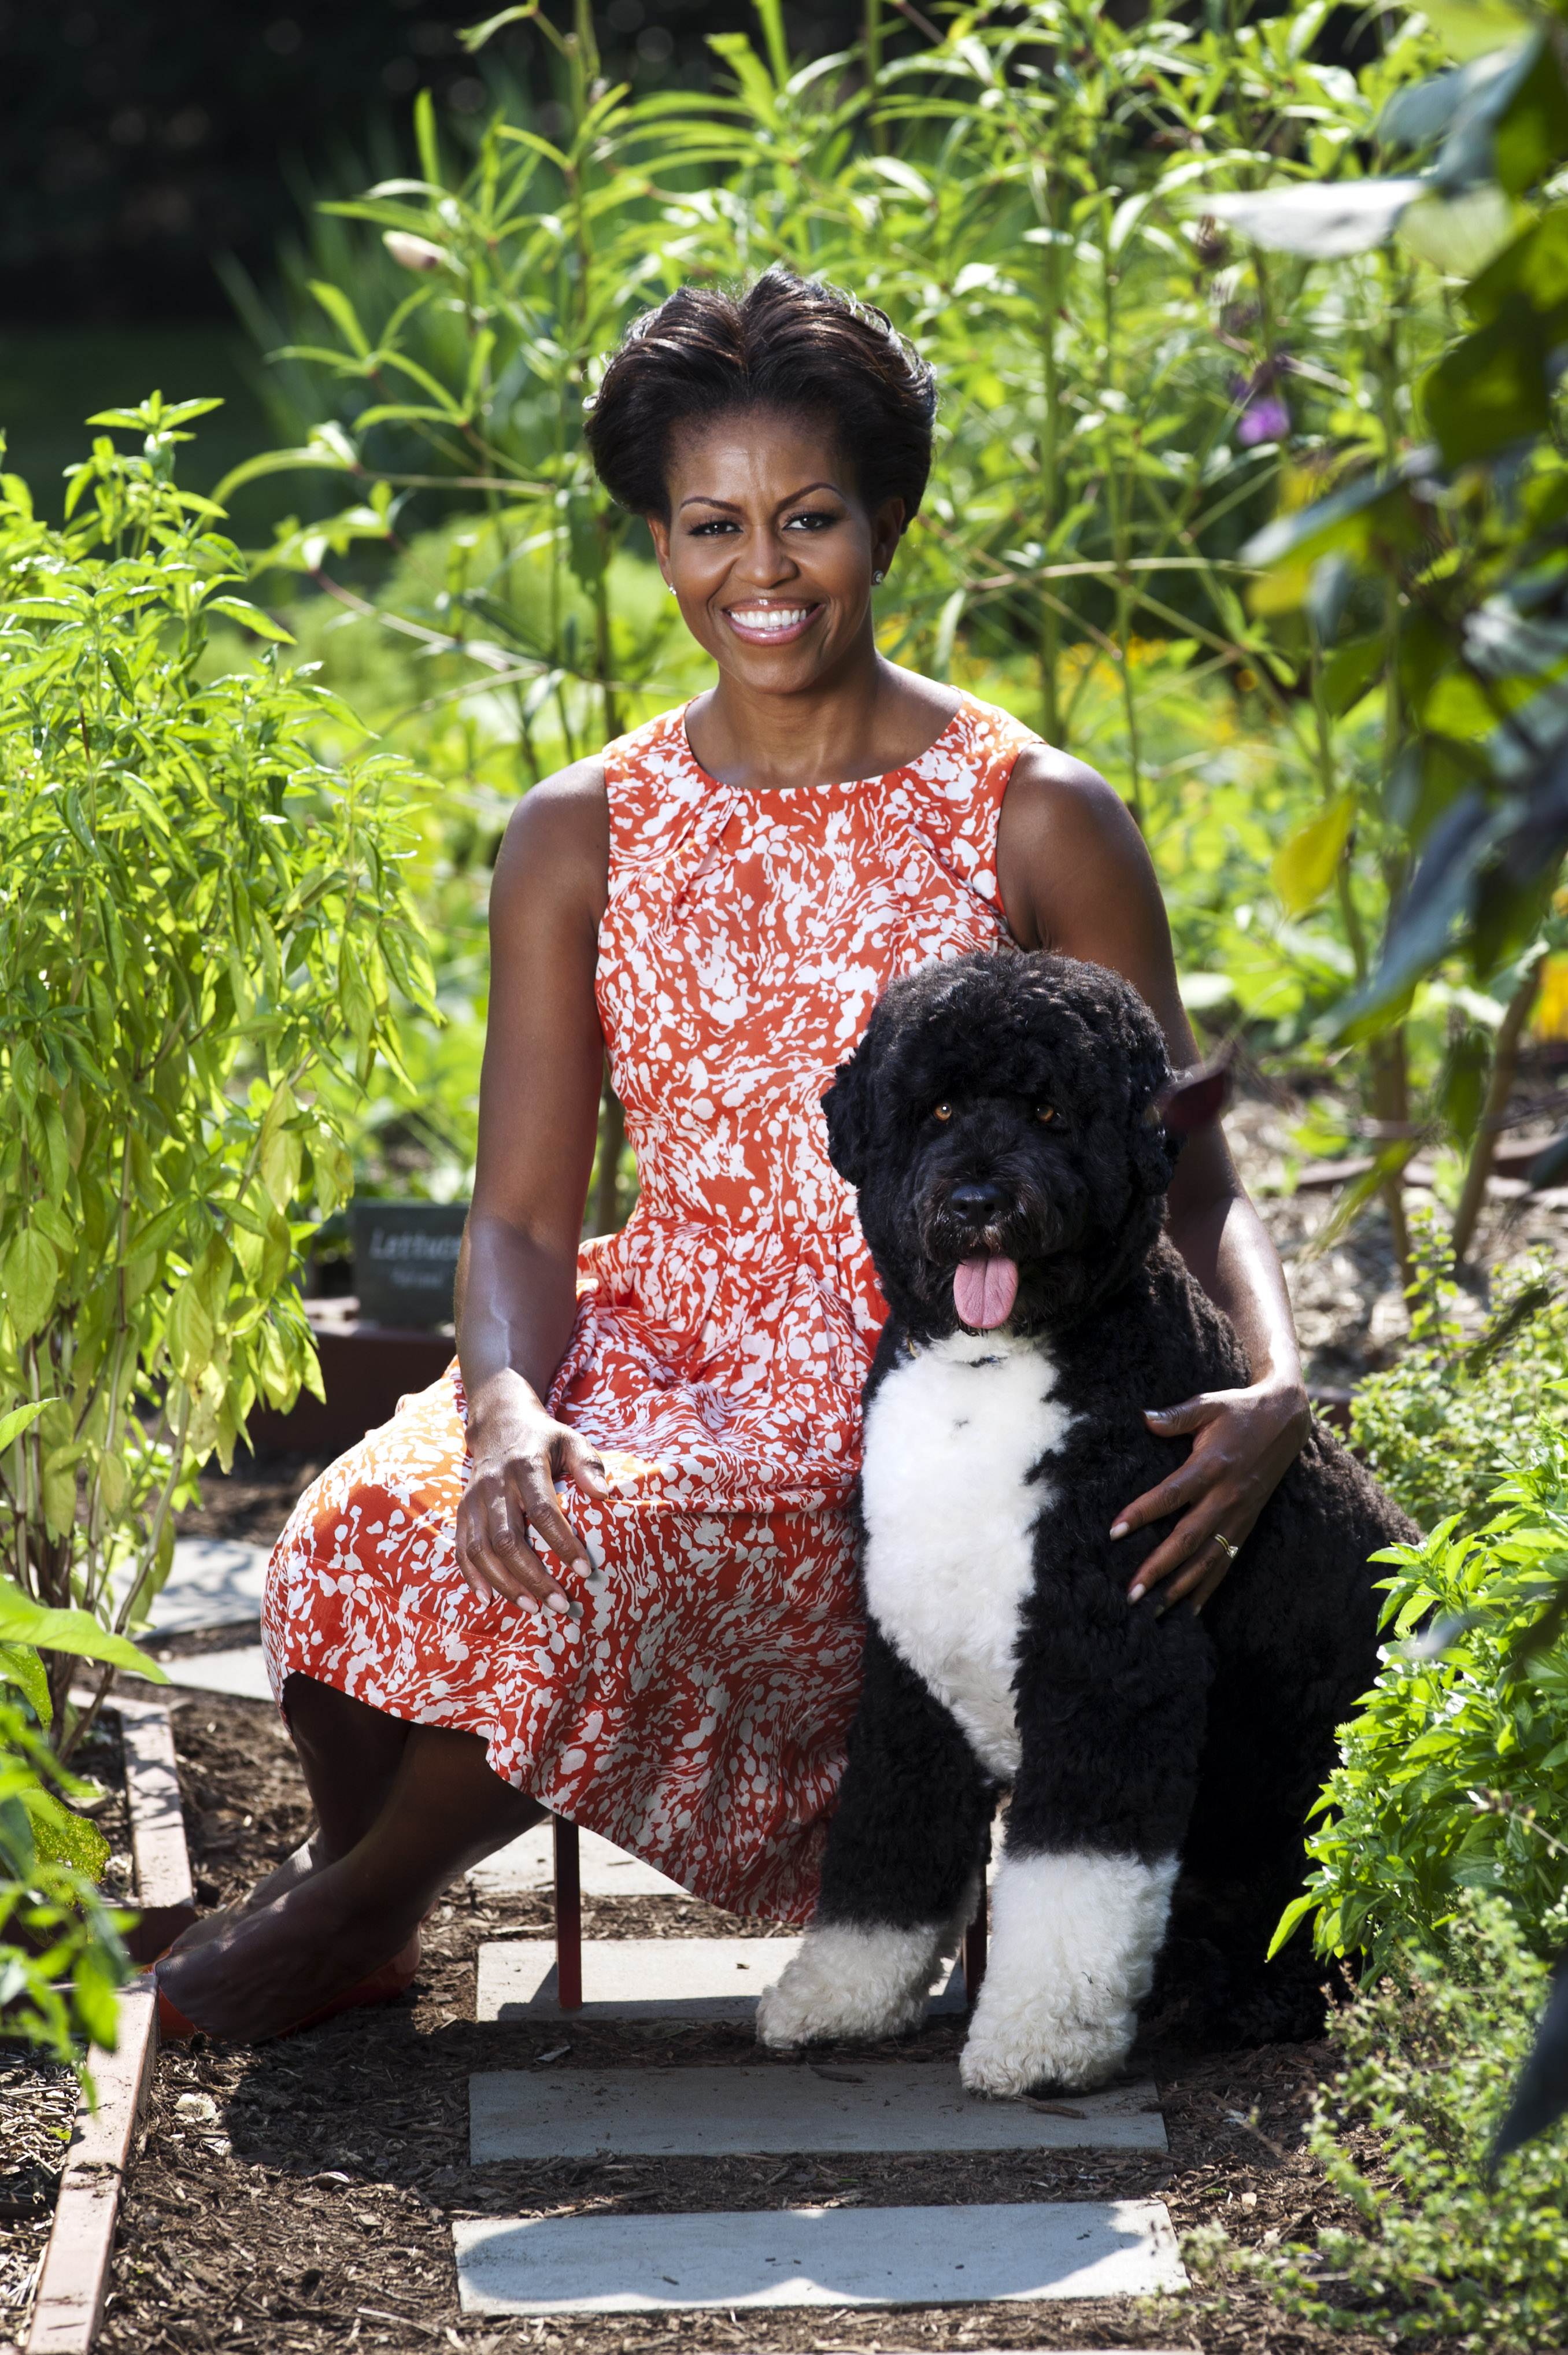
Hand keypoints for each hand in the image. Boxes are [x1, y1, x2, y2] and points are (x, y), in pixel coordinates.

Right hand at [457, 1382, 609, 1612]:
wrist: (500, 1424)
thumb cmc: (544, 1439)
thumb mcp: (571, 1440)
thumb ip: (588, 1463)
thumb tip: (604, 1494)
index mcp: (525, 1467)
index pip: (542, 1511)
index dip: (562, 1543)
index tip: (584, 1570)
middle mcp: (495, 1485)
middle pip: (509, 1539)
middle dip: (534, 1576)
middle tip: (560, 1603)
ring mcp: (474, 1500)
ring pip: (482, 1550)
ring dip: (506, 1584)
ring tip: (533, 1608)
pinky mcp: (463, 1511)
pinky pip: (462, 1549)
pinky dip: (473, 1577)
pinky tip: (489, 1600)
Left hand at [1109, 1375, 1311, 1614]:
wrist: (1287, 1421)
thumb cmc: (1239, 1411)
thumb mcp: (1208, 1404)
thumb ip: (1176, 1416)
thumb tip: (1144, 1418)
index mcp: (1211, 1466)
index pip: (1170, 1495)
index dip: (1142, 1514)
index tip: (1114, 1532)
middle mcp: (1226, 1496)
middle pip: (1188, 1538)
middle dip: (1158, 1567)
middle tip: (1131, 1592)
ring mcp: (1239, 1514)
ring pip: (1208, 1558)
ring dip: (1181, 1586)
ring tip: (1154, 1610)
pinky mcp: (1247, 1524)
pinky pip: (1227, 1561)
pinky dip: (1209, 1586)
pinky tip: (1191, 1609)